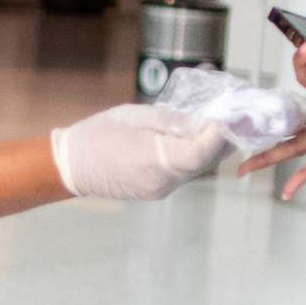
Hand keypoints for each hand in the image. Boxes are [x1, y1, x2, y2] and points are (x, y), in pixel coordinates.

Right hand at [50, 103, 234, 200]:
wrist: (71, 166)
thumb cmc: (98, 135)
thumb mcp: (136, 116)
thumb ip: (171, 120)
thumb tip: (200, 121)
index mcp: (155, 162)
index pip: (200, 152)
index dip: (219, 133)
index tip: (229, 114)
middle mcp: (162, 182)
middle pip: (204, 163)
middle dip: (221, 139)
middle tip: (234, 116)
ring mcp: (160, 190)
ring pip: (196, 169)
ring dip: (210, 148)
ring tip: (218, 123)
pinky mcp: (156, 190)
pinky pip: (183, 173)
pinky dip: (194, 155)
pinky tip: (197, 138)